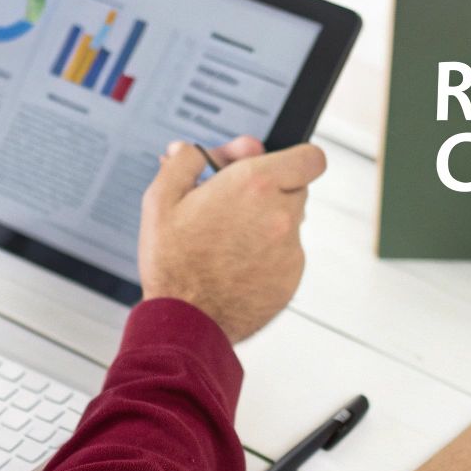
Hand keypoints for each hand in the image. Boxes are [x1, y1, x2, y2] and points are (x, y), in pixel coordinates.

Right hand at [137, 136, 326, 342]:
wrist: (185, 320)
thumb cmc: (172, 262)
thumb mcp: (161, 199)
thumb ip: (187, 161)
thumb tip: (200, 149)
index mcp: (254, 184)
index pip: (310, 157)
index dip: (294, 158)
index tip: (274, 166)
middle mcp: (280, 213)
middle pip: (297, 187)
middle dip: (271, 189)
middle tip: (234, 203)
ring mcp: (290, 248)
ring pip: (290, 221)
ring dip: (267, 223)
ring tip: (228, 240)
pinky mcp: (292, 277)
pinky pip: (287, 254)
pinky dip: (267, 255)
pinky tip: (236, 265)